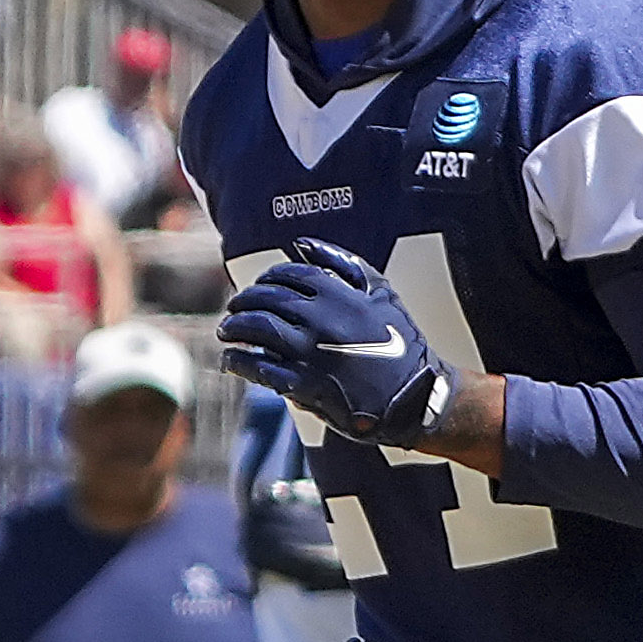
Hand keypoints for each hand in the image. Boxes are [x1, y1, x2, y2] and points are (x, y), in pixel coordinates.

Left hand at [219, 245, 452, 451]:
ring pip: (258, 330)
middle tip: (234, 308)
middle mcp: (321, 320)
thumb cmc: (400, 342)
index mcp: (339, 294)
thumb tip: (302, 245)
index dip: (267, 278)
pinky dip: (240, 362)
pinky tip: (232, 360)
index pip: (288, 275)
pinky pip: (260, 368)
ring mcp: (311, 353)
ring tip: (227, 331)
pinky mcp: (305, 385)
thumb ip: (345, 264)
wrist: (415, 396)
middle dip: (243, 302)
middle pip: (266, 300)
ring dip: (235, 328)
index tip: (259, 285)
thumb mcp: (382, 293)